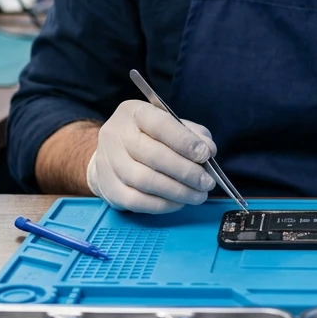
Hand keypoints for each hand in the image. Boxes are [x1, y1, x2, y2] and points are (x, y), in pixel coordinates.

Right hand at [85, 100, 217, 212]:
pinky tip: (178, 202)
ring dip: (177, 191)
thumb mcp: (170, 125)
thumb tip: (208, 149)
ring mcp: (109, 162)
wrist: (110, 154)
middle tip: (207, 182)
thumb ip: (192, 134)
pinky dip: (162, 204)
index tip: (205, 155)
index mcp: (134, 113)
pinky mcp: (108, 188)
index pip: (160, 124)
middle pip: (153, 155)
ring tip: (197, 195)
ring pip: (145, 180)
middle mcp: (116, 135)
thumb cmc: (147, 138)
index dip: (184, 141)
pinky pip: (137, 201)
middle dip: (186, 171)